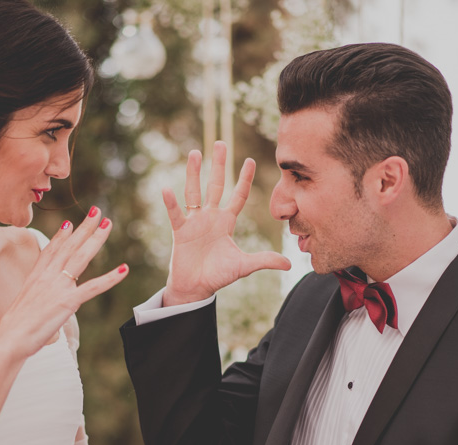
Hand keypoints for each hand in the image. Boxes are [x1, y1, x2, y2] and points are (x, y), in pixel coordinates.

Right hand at [0, 210, 127, 358]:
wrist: (9, 338)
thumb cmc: (14, 329)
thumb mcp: (24, 304)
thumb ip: (36, 297)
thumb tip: (43, 300)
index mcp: (36, 277)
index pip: (51, 250)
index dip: (61, 236)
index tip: (70, 222)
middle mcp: (47, 277)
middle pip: (69, 247)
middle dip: (84, 228)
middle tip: (97, 212)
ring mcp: (58, 287)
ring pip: (81, 257)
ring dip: (96, 239)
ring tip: (108, 224)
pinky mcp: (68, 301)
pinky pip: (93, 287)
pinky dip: (110, 278)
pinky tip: (123, 269)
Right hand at [161, 141, 290, 305]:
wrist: (196, 288)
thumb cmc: (218, 275)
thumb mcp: (244, 266)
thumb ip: (265, 260)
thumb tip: (290, 264)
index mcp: (226, 222)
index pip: (238, 196)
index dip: (245, 179)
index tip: (251, 160)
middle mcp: (210, 217)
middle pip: (215, 185)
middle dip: (219, 165)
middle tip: (220, 143)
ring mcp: (194, 222)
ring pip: (194, 192)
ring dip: (194, 174)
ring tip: (195, 153)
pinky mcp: (180, 231)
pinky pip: (175, 214)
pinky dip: (170, 203)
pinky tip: (166, 188)